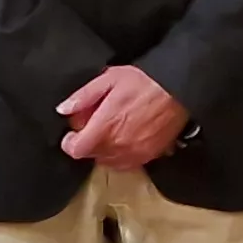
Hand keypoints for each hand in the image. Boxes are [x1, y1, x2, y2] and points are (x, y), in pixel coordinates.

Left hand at [57, 64, 189, 168]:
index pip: (76, 150)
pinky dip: (122, 155)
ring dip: (104, 150)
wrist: (179, 89)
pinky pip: (128, 163)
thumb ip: (83, 96)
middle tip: (96, 123)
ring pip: (109, 161)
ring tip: (112, 130)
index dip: (70, 142)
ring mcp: (135, 153)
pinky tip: (126, 137)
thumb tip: (64, 109)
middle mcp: (118, 146)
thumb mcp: (109, 79)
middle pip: (92, 155)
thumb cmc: (145, 81)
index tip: (73, 132)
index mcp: (105, 127)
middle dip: (88, 142)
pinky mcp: (150, 156)